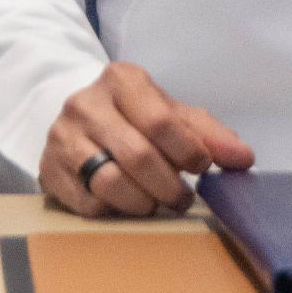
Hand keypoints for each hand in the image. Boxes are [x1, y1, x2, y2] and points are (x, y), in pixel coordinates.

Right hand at [37, 63, 255, 217]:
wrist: (80, 118)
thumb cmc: (136, 118)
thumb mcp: (172, 114)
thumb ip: (209, 134)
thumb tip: (243, 159)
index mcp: (122, 80)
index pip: (161, 121)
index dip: (188, 152)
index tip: (202, 168)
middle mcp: (86, 103)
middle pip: (138, 156)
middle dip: (169, 187)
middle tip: (182, 199)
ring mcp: (62, 136)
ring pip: (110, 183)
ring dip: (144, 203)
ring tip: (156, 204)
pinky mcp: (48, 169)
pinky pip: (88, 203)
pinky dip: (114, 211)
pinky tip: (124, 203)